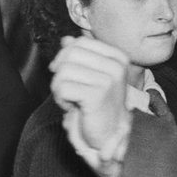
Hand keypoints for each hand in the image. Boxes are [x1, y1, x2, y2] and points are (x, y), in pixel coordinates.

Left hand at [49, 35, 131, 157]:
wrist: (107, 136)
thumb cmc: (96, 105)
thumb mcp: (88, 76)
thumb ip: (78, 56)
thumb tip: (66, 40)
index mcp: (117, 57)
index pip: (79, 42)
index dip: (65, 56)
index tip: (67, 75)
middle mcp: (116, 66)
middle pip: (69, 53)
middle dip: (60, 72)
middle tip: (68, 90)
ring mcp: (109, 80)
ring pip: (63, 70)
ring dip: (59, 88)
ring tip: (72, 100)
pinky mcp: (98, 94)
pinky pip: (62, 87)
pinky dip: (61, 99)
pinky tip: (73, 108)